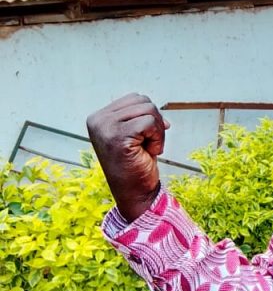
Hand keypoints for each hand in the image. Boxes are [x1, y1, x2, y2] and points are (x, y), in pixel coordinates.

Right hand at [86, 93, 169, 221]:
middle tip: (148, 144)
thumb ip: (139, 115)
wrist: (135, 192)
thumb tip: (157, 107)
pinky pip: (150, 122)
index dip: (150, 116)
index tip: (144, 137)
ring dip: (158, 131)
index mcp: (98, 117)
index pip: (136, 98)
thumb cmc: (136, 163)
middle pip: (144, 101)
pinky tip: (149, 152)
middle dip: (155, 122)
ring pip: (149, 110)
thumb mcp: (134, 133)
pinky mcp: (118, 136)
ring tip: (147, 149)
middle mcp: (98, 120)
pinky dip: (157, 138)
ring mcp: (105, 127)